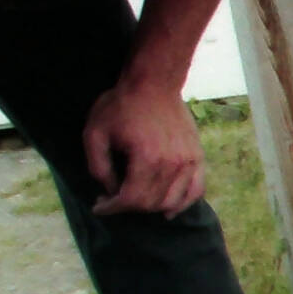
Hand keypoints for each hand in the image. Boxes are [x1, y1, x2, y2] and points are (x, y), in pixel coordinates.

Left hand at [82, 75, 204, 216]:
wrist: (154, 83)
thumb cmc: (122, 105)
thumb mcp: (95, 132)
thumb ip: (98, 166)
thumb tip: (109, 190)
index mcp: (147, 158)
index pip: (131, 199)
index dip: (112, 208)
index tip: (99, 206)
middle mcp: (172, 164)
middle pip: (151, 203)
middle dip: (127, 207)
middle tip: (111, 200)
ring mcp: (189, 162)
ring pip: (171, 201)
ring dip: (150, 207)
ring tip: (135, 200)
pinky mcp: (197, 158)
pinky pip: (195, 191)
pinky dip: (182, 204)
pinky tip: (168, 210)